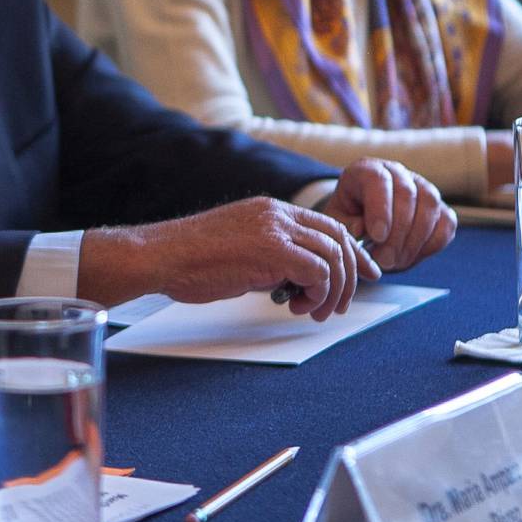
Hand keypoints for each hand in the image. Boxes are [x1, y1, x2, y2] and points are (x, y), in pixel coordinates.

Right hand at [77, 197, 381, 322]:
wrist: (161, 256)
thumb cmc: (190, 260)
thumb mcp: (239, 251)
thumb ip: (270, 257)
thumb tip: (295, 281)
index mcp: (270, 210)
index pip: (327, 225)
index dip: (350, 252)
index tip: (360, 274)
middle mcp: (277, 213)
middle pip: (338, 238)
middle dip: (350, 274)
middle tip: (341, 303)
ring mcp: (276, 229)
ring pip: (333, 257)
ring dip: (332, 291)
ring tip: (314, 311)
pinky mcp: (272, 250)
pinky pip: (318, 272)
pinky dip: (317, 294)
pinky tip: (298, 307)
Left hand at [324, 158, 456, 271]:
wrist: (363, 222)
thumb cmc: (347, 220)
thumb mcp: (336, 222)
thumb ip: (344, 225)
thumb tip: (361, 230)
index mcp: (366, 170)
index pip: (378, 180)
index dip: (380, 208)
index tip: (377, 237)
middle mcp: (397, 172)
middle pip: (407, 194)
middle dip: (397, 233)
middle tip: (384, 260)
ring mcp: (421, 187)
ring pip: (430, 205)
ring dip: (414, 240)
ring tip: (395, 262)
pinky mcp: (440, 207)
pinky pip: (446, 223)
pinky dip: (431, 244)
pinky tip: (410, 257)